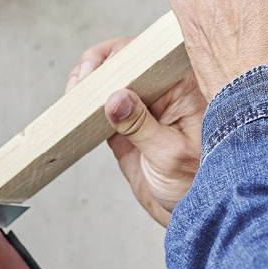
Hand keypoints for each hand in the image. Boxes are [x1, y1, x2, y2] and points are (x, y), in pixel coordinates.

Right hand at [67, 38, 204, 226]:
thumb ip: (141, 127)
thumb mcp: (169, 156)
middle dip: (96, 66)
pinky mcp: (125, 123)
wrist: (188, 214)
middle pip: (124, 59)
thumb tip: (114, 98)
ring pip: (108, 78)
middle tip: (78, 88)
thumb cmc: (194, 184)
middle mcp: (164, 89)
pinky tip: (72, 111)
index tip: (95, 73)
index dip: (118, 55)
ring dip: (86, 83)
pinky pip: (100, 103)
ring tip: (73, 98)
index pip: (150, 53)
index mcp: (184, 87)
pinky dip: (84, 104)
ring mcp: (143, 105)